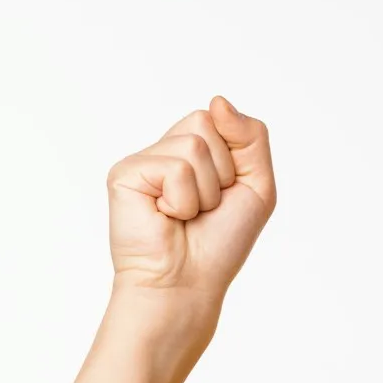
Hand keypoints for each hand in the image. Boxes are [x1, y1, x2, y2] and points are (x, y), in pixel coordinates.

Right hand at [107, 96, 275, 303]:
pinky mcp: (125, 172)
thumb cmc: (220, 242)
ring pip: (193, 146)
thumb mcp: (257, 186)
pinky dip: (183, 200)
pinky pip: (175, 168)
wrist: (188, 281)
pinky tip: (165, 217)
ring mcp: (144, 160)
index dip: (234, 159)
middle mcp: (166, 149)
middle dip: (221, 173)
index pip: (220, 119)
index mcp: (195, 149)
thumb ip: (251, 138)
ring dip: (204, 191)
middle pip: (205, 123)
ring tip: (185, 214)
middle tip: (204, 207)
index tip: (225, 193)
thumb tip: (217, 100)